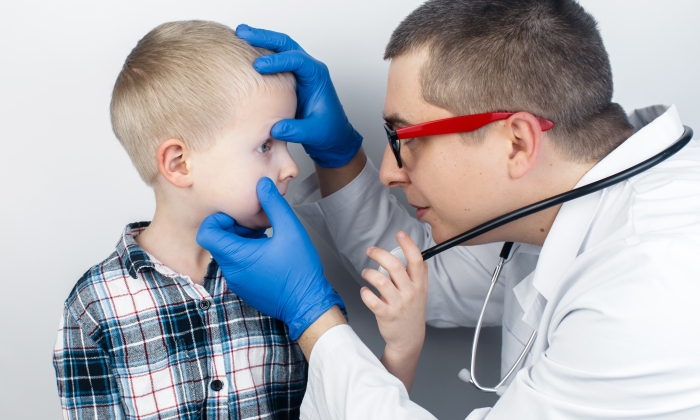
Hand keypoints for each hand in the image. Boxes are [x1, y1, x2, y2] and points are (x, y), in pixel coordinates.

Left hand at [196, 177, 344, 339]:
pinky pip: (235, 265)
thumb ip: (273, 204)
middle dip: (233, 227)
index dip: (218, 219)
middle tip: (256, 225)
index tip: (238, 216)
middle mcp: (231, 271)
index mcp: (237, 256)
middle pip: (217, 241)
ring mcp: (236, 282)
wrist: (307, 304)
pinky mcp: (243, 288)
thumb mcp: (291, 230)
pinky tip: (267, 251)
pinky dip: (245, 254)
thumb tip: (262, 185)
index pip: (206, 233)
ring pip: (227, 253)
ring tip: (264, 237)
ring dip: (240, 241)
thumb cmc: (300, 270)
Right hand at [236, 24, 362, 167]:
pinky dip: (258, 52)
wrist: (332, 134)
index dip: (278, 60)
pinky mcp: (287, 77)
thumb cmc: (328, 131)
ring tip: (239, 34)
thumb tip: (275, 128)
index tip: (259, 66)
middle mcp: (307, 69)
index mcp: (316, 76)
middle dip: (264, 37)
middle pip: (286, 44)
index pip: (297, 60)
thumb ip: (296, 130)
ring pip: (278, 48)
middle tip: (243, 33)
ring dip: (259, 40)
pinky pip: (272, 59)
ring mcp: (297, 71)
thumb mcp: (314, 133)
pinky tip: (242, 50)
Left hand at [360, 231, 428, 391]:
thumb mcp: (422, 293)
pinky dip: (365, 292)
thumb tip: (418, 256)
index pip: (416, 260)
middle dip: (380, 254)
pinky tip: (364, 291)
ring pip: (381, 281)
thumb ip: (420, 275)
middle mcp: (410, 292)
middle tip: (371, 251)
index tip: (400, 234)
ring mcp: (398, 304)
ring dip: (369, 273)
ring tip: (366, 272)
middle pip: (395, 266)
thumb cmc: (412, 313)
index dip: (408, 245)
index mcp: (419, 284)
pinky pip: (372, 300)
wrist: (409, 339)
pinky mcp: (385, 314)